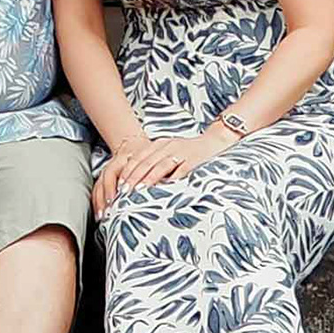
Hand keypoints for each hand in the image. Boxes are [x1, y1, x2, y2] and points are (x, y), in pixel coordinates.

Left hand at [91, 135, 217, 211]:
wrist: (214, 142)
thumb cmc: (190, 152)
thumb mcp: (170, 152)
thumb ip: (156, 162)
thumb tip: (139, 181)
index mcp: (160, 144)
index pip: (139, 157)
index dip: (128, 170)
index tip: (119, 184)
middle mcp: (168, 146)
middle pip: (146, 162)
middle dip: (133, 177)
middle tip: (124, 190)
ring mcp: (181, 152)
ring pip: (160, 166)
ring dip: (148, 178)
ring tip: (139, 190)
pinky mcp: (193, 160)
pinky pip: (180, 170)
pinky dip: (171, 179)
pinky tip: (164, 188)